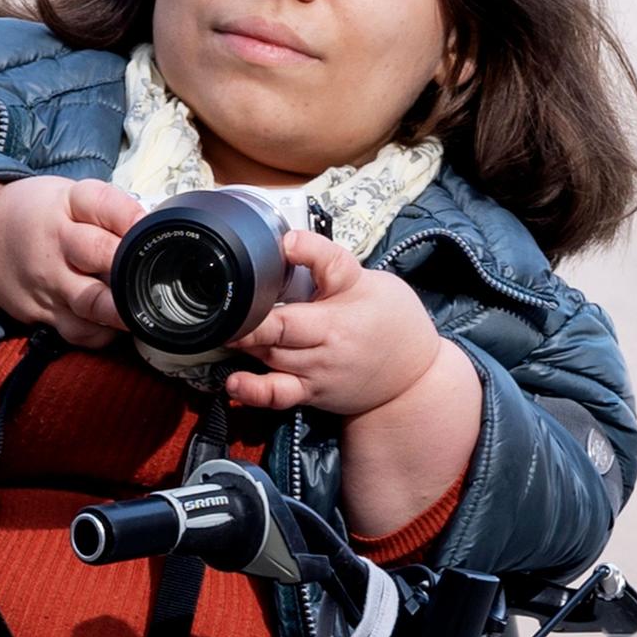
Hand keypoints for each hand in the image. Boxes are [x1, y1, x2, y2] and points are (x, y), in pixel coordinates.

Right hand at [0, 174, 135, 347]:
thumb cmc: (38, 215)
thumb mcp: (67, 196)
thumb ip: (109, 211)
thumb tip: (154, 231)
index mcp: (66, 204)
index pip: (103, 204)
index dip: (131, 217)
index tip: (149, 226)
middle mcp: (56, 242)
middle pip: (100, 253)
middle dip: (130, 265)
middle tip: (152, 275)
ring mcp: (47, 280)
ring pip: (92, 303)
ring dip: (121, 310)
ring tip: (140, 311)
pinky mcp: (39, 311)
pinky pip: (78, 331)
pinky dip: (102, 334)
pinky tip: (114, 327)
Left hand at [220, 227, 444, 417]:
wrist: (416, 378)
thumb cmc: (393, 321)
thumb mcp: (367, 279)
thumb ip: (326, 260)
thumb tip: (286, 240)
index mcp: (341, 312)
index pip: (308, 293)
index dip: (284, 276)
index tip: (272, 257)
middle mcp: (326, 345)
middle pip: (277, 332)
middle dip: (245, 321)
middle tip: (220, 307)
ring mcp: (317, 372)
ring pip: (270, 356)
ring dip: (243, 344)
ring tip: (220, 328)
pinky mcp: (311, 393)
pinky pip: (278, 395)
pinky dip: (253, 391)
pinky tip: (233, 382)